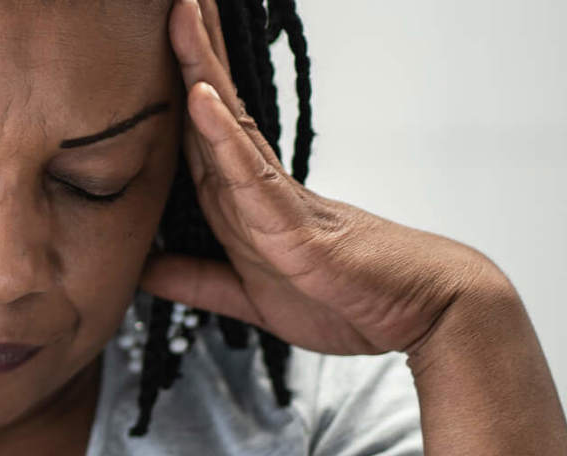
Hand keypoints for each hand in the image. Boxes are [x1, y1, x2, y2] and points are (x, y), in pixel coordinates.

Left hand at [140, 0, 511, 356]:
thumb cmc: (347, 296)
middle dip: (190, 51)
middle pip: (212, 107)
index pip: (198, 130)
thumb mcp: (249, 296)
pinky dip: (224, 137)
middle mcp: (259, 186)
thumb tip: (142, 268)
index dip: (174, 84)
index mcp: (244, 200)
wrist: (424, 314)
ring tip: (182, 13)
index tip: (155, 36)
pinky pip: (253, 176)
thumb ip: (197, 281)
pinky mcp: (296, 225)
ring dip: (201, 69)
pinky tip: (200, 99)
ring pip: (229, 123)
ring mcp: (278, 199)